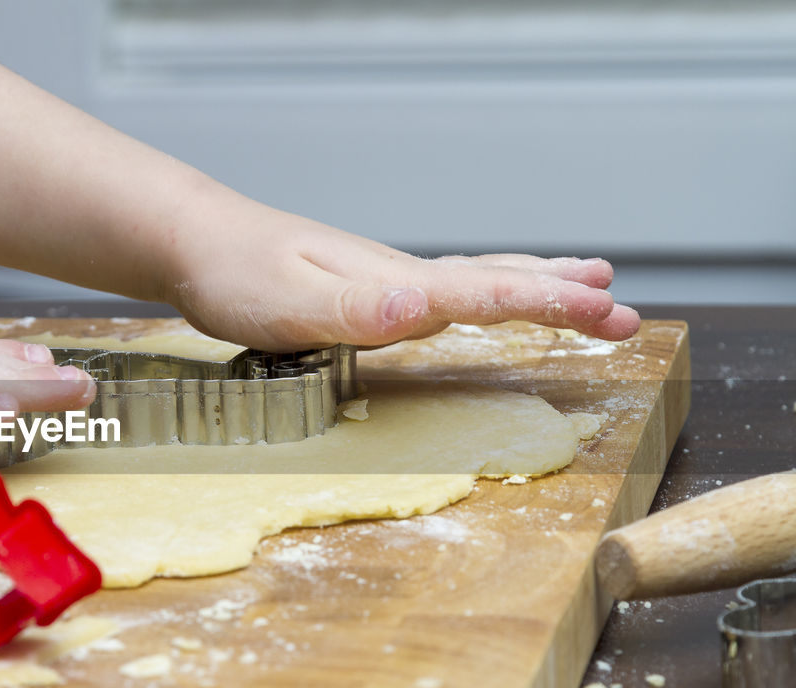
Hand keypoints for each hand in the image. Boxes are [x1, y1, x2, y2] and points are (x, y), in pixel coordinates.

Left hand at [162, 195, 640, 351]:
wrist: (195, 242)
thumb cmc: (234, 275)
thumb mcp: (286, 302)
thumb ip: (354, 308)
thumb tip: (422, 307)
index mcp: (390, 282)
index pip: (482, 291)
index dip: (546, 304)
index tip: (606, 313)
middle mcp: (398, 278)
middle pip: (495, 281)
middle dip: (562, 297)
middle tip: (625, 311)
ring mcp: (385, 283)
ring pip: (478, 281)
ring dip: (537, 287)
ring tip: (590, 285)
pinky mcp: (367, 293)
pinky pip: (448, 292)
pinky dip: (489, 292)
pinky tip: (490, 296)